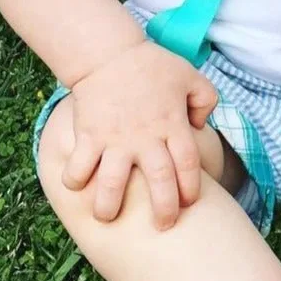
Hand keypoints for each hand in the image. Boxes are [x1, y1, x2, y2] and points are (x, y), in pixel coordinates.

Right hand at [62, 39, 218, 229]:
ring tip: (107, 217)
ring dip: (109, 206)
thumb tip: (202, 128)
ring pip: (113, 183)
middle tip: (163, 226)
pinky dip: (75, 180)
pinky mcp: (89, 136)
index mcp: (173, 124)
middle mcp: (145, 136)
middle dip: (164, 209)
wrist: (110, 54)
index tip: (188, 202)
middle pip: (159, 181)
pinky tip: (77, 186)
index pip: (189, 164)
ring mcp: (115, 139)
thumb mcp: (191, 76)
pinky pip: (79, 166)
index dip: (191, 188)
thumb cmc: (153, 66)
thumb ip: (206, 101)